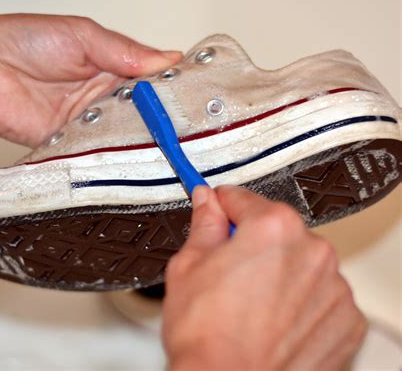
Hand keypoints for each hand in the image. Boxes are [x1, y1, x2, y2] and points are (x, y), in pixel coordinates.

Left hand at [0, 14, 181, 145]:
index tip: (196, 95)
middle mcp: (107, 96)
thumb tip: (166, 59)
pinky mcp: (77, 143)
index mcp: (113, 66)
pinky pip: (103, 151)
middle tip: (187, 125)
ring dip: (144, 137)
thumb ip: (124, 51)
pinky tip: (136, 155)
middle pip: (147, 111)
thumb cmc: (25, 42)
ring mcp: (94, 121)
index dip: (174, 86)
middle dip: (165, 118)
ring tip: (169, 142)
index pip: (154, 79)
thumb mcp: (82, 35)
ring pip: (128, 133)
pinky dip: (117, 154)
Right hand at [163, 185, 366, 369]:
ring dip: (281, 270)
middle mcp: (312, 252)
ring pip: (300, 261)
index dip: (223, 205)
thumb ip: (204, 225)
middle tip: (229, 269)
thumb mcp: (189, 266)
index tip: (218, 209)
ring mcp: (333, 287)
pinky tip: (275, 318)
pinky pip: (320, 294)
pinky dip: (302, 300)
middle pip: (277, 230)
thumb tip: (206, 202)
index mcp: (272, 228)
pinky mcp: (345, 320)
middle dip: (253, 241)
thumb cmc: (206, 336)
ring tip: (251, 300)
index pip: (243, 198)